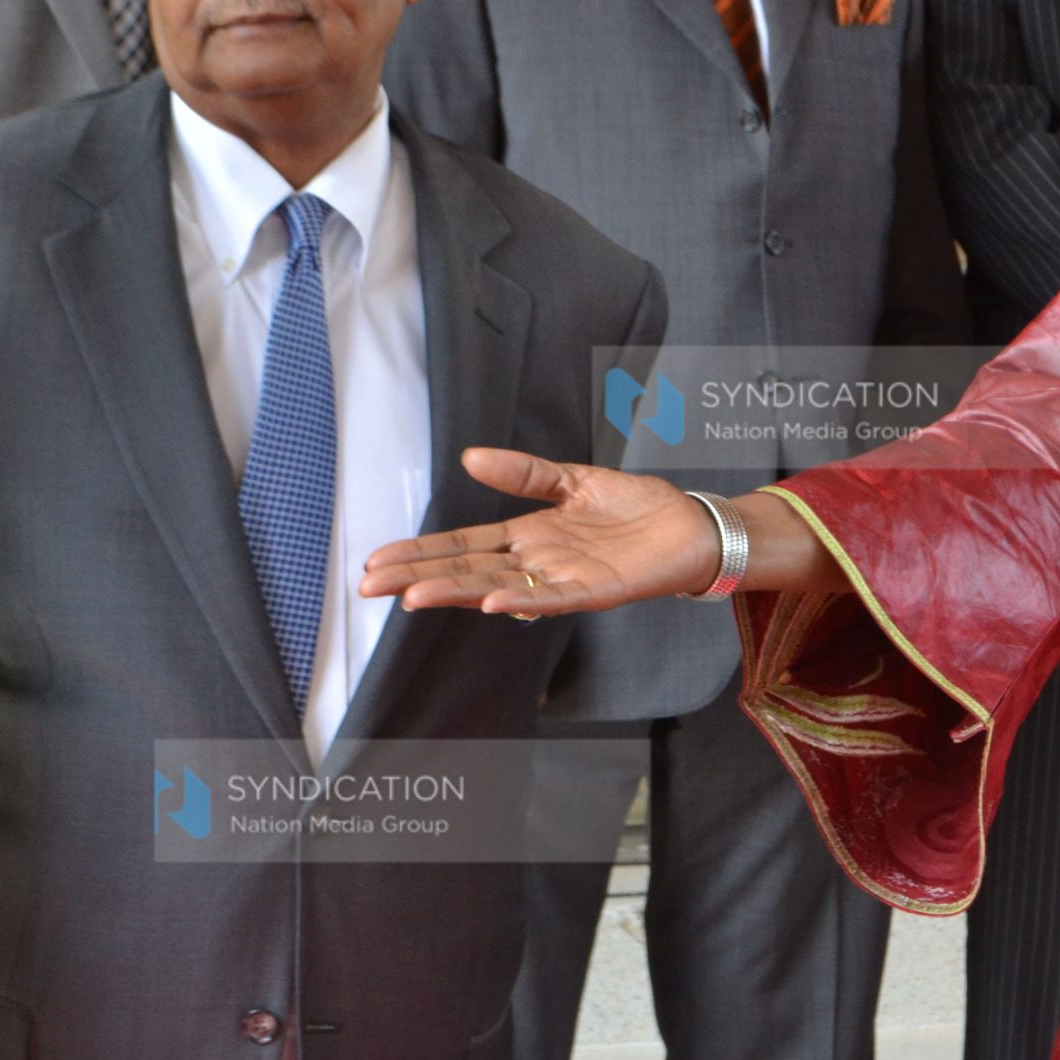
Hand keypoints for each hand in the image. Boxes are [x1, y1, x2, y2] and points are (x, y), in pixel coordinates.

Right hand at [358, 447, 719, 615]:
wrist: (688, 525)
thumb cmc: (634, 508)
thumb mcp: (572, 479)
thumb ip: (524, 473)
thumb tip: (470, 457)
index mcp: (528, 536)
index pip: (462, 545)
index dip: (420, 551)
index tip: (376, 560)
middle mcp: (537, 562)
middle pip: (468, 570)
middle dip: (419, 576)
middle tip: (371, 585)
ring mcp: (563, 579)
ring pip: (499, 587)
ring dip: (458, 592)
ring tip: (414, 595)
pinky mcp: (597, 591)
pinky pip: (554, 598)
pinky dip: (524, 600)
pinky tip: (493, 602)